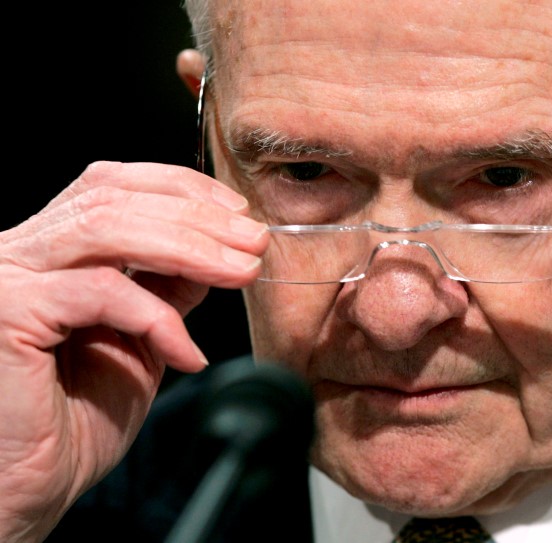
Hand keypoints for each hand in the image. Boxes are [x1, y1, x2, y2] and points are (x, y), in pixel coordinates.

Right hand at [0, 161, 267, 541]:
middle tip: (255, 242)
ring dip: (190, 247)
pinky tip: (187, 351)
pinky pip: (100, 293)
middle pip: (114, 198)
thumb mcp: (144, 334)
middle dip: (198, 217)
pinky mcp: (7, 312)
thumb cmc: (82, 414)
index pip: (113, 185)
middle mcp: (20, 250)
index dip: (181, 189)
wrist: (36, 484)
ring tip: (240, 272)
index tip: (238, 214)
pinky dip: (157, 317)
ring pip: (107, 229)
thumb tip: (218, 246)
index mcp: (50, 246)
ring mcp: (7, 276)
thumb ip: (168, 285)